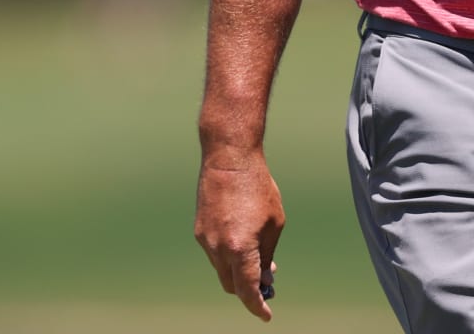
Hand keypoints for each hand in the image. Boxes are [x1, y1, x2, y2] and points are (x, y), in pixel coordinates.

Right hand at [194, 156, 284, 320]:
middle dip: (247, 290)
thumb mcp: (274, 223)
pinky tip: (242, 243)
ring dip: (237, 271)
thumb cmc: (258, 187)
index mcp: (241, 248)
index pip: (247, 290)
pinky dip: (228, 256)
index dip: (257, 306)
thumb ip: (267, 255)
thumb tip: (262, 279)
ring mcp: (205, 240)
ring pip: (222, 269)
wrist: (229, 159)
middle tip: (266, 285)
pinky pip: (214, 253)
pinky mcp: (199, 231)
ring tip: (258, 261)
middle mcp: (218, 248)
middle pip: (231, 285)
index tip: (266, 315)